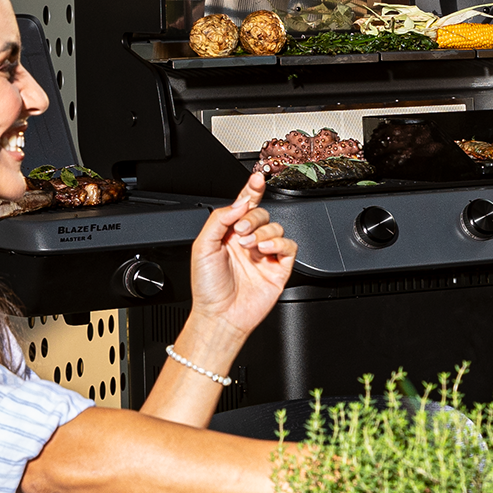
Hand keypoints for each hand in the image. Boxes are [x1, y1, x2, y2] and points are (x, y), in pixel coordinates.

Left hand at [189, 170, 294, 343]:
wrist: (221, 315)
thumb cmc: (208, 288)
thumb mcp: (203, 246)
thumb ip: (220, 219)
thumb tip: (240, 202)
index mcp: (229, 234)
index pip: (244, 205)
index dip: (252, 189)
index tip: (257, 177)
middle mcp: (248, 241)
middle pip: (261, 213)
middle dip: (253, 218)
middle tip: (241, 233)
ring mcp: (265, 253)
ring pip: (277, 226)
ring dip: (264, 232)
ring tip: (250, 246)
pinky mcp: (280, 266)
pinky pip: (290, 245)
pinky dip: (279, 243)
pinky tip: (265, 250)